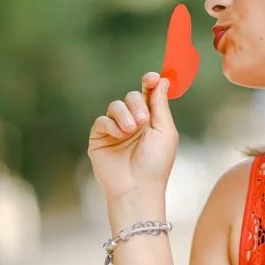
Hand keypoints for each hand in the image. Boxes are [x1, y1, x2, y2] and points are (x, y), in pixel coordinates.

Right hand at [88, 72, 178, 204]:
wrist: (136, 187)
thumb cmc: (156, 163)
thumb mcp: (165, 131)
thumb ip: (161, 105)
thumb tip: (162, 80)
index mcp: (152, 120)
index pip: (149, 94)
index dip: (149, 82)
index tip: (150, 78)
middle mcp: (133, 122)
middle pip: (132, 96)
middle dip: (137, 104)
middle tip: (142, 121)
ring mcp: (115, 129)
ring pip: (115, 105)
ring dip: (124, 114)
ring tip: (130, 130)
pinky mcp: (99, 138)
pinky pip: (101, 120)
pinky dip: (111, 125)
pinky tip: (118, 136)